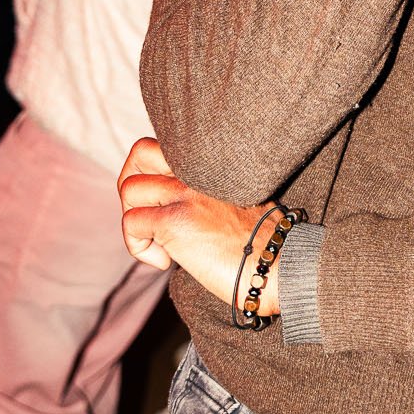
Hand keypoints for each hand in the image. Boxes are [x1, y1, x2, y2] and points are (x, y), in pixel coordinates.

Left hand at [118, 138, 279, 313]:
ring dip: (133, 220)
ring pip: (129, 188)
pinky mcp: (175, 221)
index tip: (168, 207)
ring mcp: (186, 193)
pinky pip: (131, 222)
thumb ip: (211, 196)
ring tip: (158, 244)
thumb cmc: (269, 246)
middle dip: (132, 183)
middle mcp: (198, 170)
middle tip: (148, 217)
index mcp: (215, 165)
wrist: (284, 265)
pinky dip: (137, 247)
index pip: (167, 148)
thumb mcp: (242, 203)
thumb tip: (184, 214)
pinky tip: (163, 262)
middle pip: (141, 151)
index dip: (157, 177)